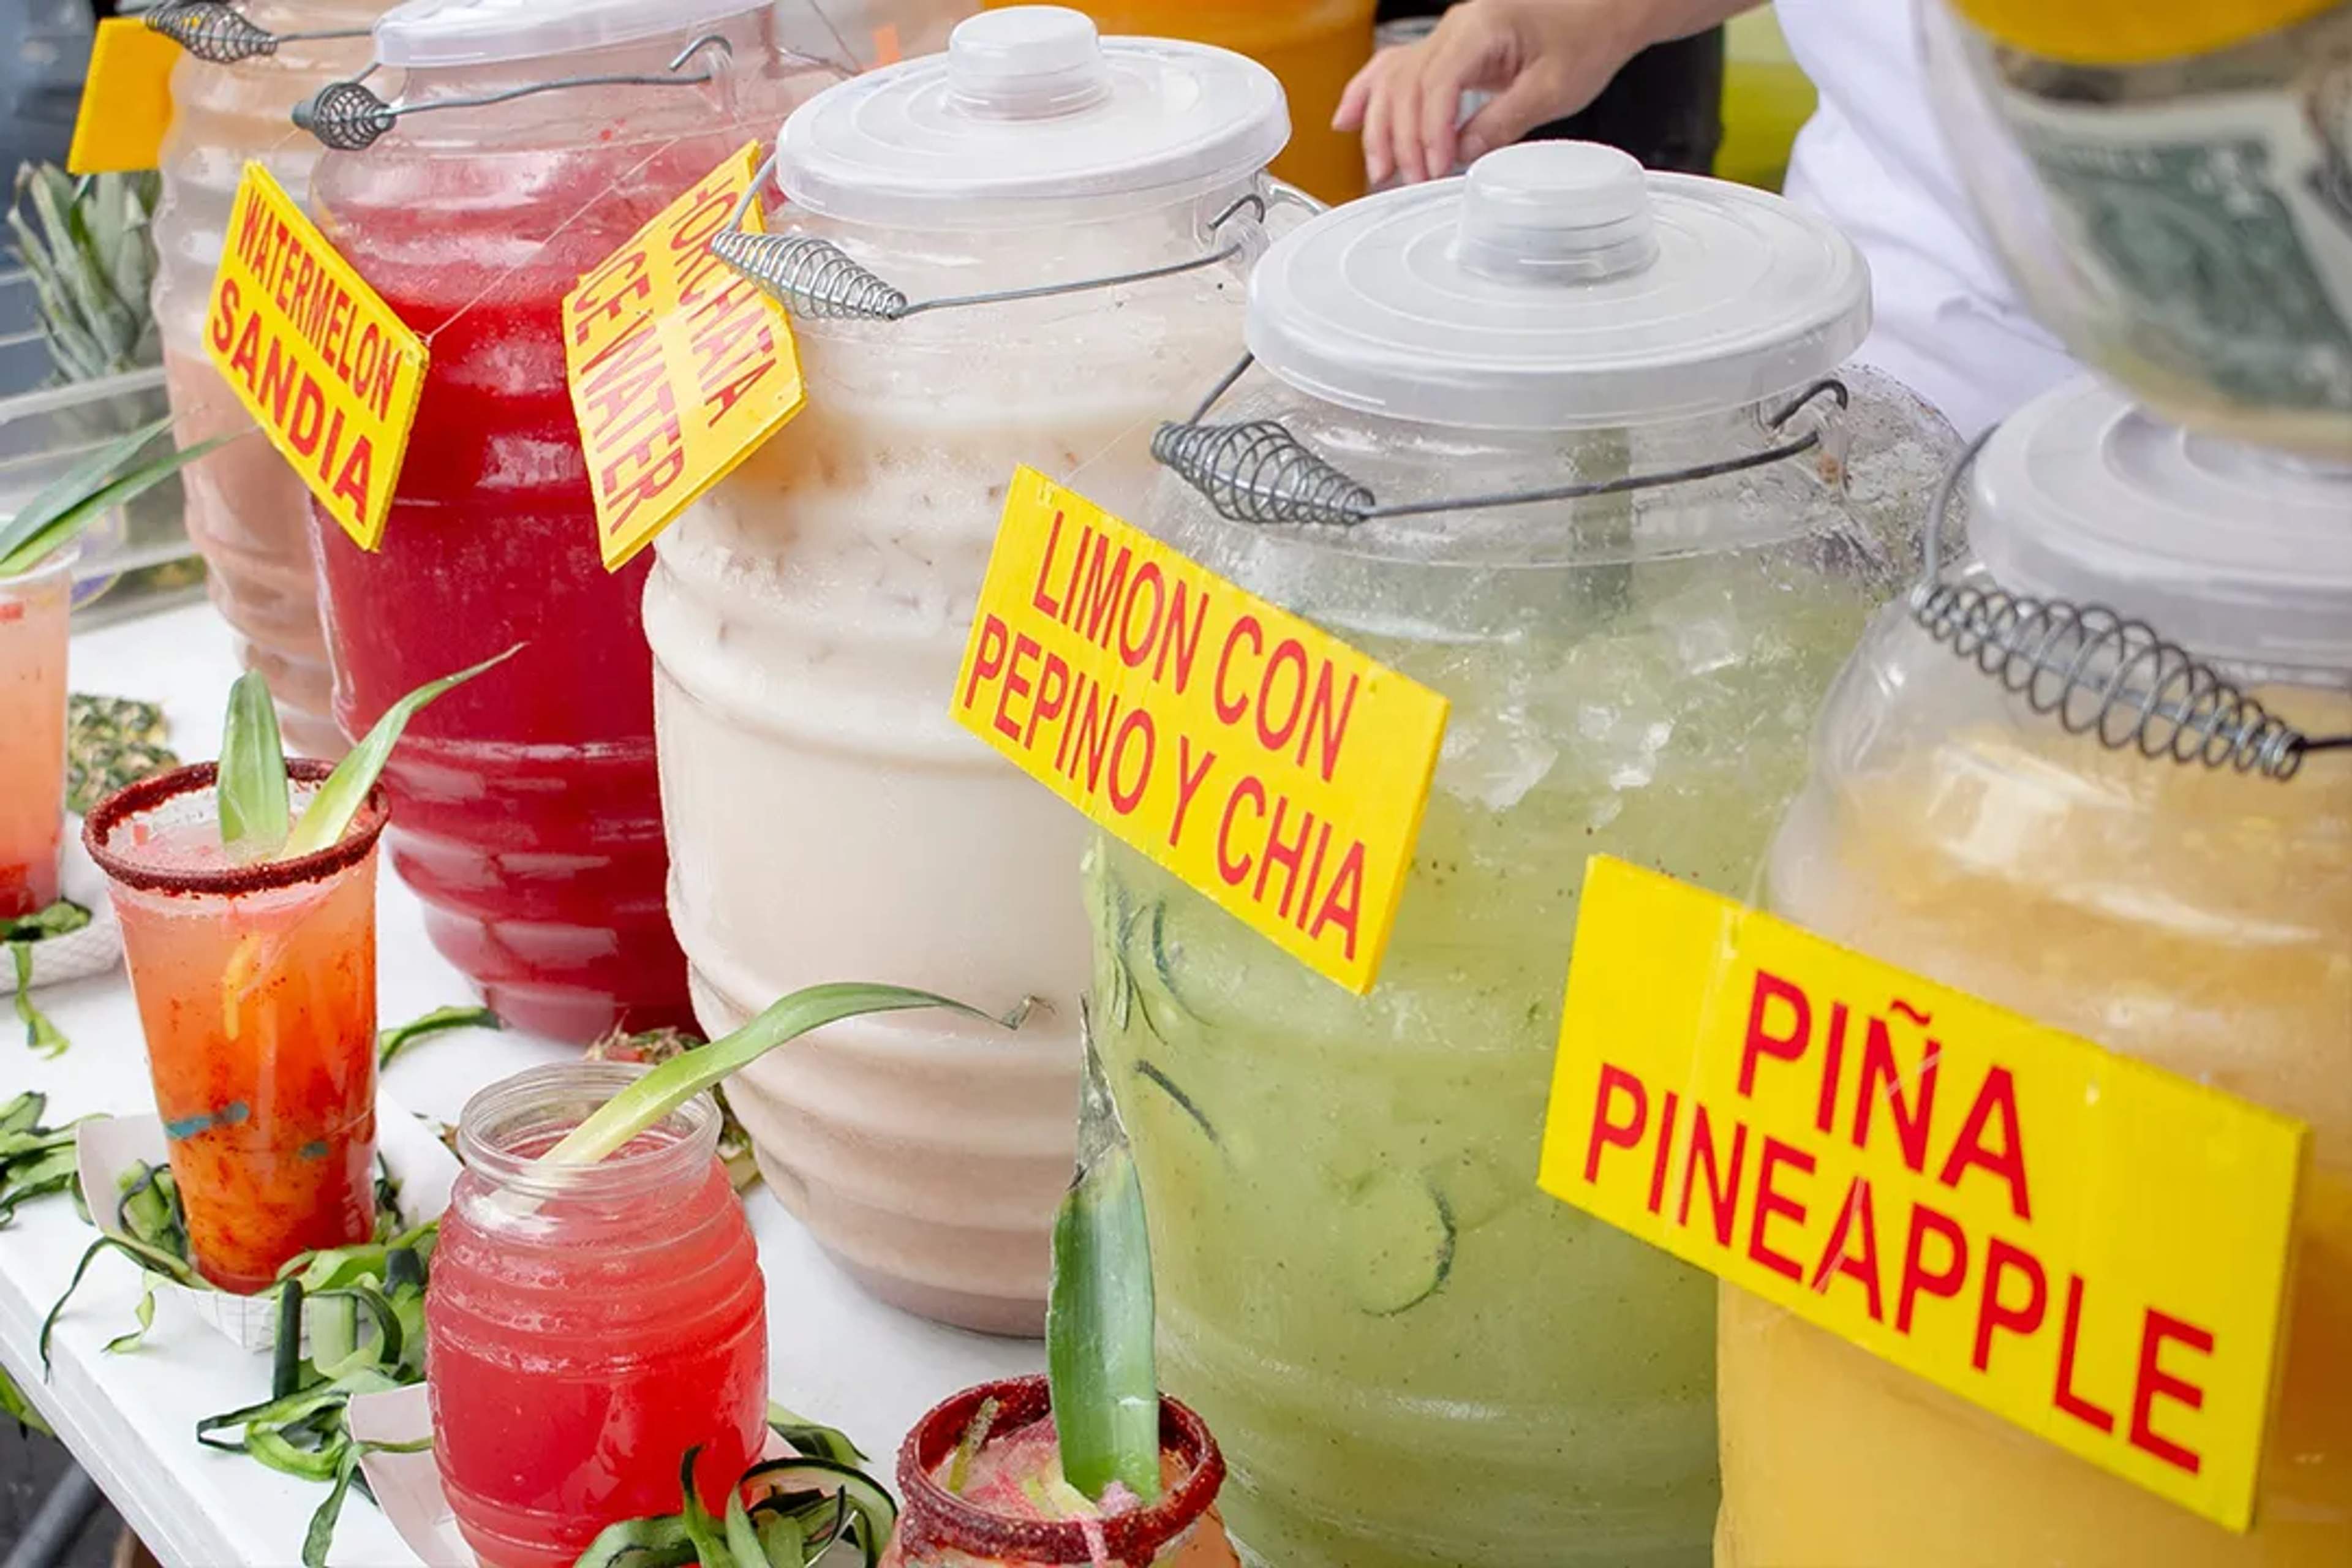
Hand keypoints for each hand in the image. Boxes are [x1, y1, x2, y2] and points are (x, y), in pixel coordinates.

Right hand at [1335, 0, 1653, 185]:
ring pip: (1393, 78)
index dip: (1430, 131)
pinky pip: (1395, 68)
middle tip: (1408, 180)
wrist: (1602, 10)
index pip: (1437, 83)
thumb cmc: (1586, 37)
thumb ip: (1505, 120)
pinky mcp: (1447, 50)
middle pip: (1406, 83)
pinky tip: (1347, 120)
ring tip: (1379, 170)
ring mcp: (1446, 35)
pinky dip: (1369, 94)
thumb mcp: (1555, 88)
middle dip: (1401, 138)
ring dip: (1380, 126)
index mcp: (1482, 27)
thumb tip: (1463, 152)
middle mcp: (1456, 26)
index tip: (1435, 169)